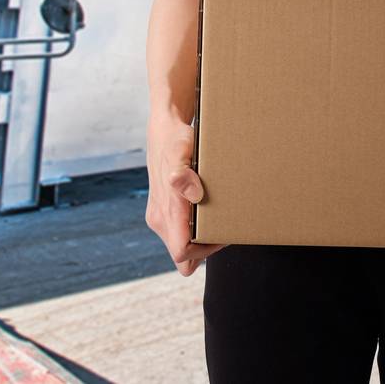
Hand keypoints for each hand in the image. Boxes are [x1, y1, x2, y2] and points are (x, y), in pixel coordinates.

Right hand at [145, 111, 225, 275]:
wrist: (164, 130)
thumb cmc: (175, 140)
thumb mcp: (181, 151)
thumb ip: (183, 175)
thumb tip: (193, 195)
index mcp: (165, 211)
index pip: (182, 252)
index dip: (205, 251)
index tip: (222, 233)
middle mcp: (159, 219)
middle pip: (184, 255)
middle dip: (205, 248)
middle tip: (224, 226)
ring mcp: (160, 216)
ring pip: (182, 246)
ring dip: (200, 239)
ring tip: (219, 217)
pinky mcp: (163, 211)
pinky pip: (180, 234)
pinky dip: (194, 229)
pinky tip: (208, 210)